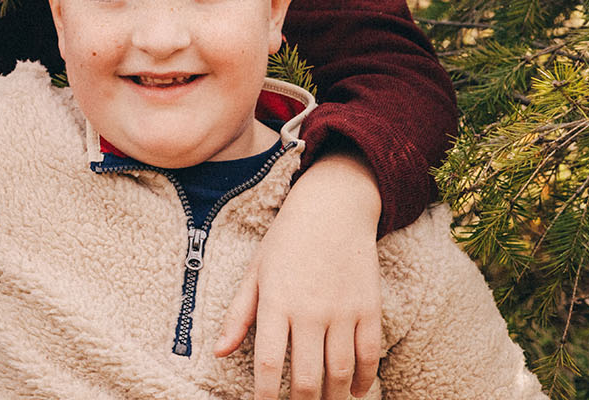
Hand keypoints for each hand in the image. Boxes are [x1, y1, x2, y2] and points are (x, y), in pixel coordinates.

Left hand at [215, 152, 383, 399]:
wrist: (333, 208)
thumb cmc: (286, 241)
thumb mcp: (255, 271)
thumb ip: (237, 314)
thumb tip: (218, 352)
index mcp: (275, 301)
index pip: (267, 362)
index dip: (264, 394)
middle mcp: (309, 310)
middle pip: (306, 377)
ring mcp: (343, 310)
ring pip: (340, 372)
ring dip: (333, 397)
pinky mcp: (369, 308)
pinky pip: (369, 355)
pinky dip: (364, 380)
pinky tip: (356, 392)